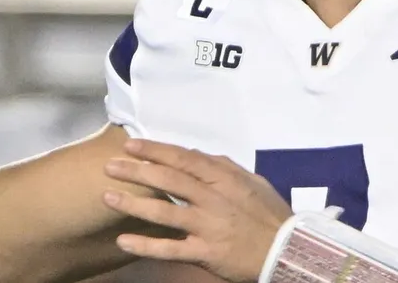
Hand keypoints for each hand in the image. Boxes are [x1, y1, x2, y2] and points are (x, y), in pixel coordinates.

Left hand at [102, 139, 292, 282]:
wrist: (290, 251)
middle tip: (109, 166)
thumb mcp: (252, 181)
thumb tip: (195, 153)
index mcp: (223, 178)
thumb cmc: (270, 215)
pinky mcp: (206, 252)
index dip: (155, 151)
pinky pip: (171, 249)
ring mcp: (208, 226)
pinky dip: (146, 245)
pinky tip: (123, 241)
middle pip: (168, 180)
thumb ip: (223, 166)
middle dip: (136, 172)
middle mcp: (212, 199)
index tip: (131, 145)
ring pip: (164, 213)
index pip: (183, 159)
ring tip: (107, 198)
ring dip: (133, 204)